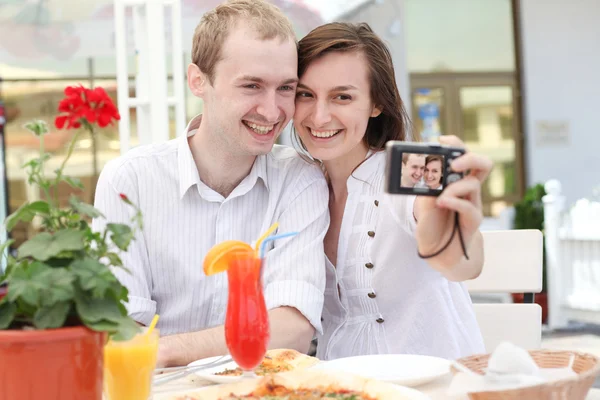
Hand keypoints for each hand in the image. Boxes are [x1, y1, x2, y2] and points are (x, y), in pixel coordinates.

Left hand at [415, 135, 492, 271]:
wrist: (437, 249)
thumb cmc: (432, 221)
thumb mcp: (423, 198)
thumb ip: (425, 183)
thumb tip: (418, 165)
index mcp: (457, 180)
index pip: (463, 155)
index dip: (456, 144)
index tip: (441, 138)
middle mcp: (468, 189)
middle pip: (483, 164)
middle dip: (468, 158)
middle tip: (452, 164)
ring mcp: (473, 204)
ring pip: (474, 185)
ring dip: (454, 187)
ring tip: (439, 196)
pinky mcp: (472, 221)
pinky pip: (468, 207)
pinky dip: (454, 202)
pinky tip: (441, 203)